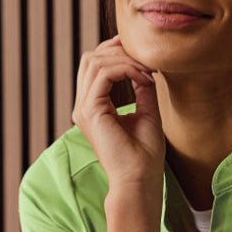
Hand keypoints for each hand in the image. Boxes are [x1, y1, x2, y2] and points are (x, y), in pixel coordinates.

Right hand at [73, 36, 163, 191]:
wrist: (139, 180)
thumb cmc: (144, 156)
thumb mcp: (147, 112)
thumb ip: (142, 87)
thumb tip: (145, 66)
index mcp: (93, 107)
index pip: (95, 66)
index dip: (117, 53)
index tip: (144, 57)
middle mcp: (84, 106)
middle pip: (91, 58)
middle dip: (119, 50)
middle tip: (146, 58)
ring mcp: (84, 108)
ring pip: (96, 62)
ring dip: (125, 60)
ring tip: (148, 71)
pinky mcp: (90, 111)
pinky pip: (103, 74)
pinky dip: (125, 69)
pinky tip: (143, 77)